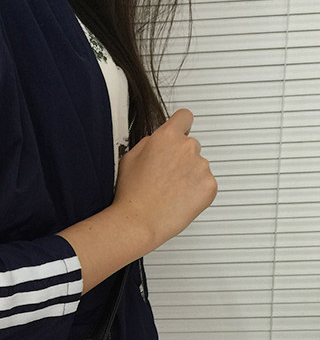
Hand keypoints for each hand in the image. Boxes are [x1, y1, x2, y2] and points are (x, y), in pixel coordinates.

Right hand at [111, 108, 217, 250]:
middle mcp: (187, 148)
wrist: (139, 222)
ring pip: (199, 166)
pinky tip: (179, 199)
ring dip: (189, 175)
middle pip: (191, 145)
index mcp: (167, 137)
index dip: (181, 126)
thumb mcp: (130, 158)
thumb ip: (149, 143)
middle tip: (166, 176)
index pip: (185, 117)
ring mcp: (201, 167)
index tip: (180, 133)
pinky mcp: (209, 186)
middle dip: (181, 157)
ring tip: (170, 192)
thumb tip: (158, 142)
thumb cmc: (132, 194)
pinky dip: (196, 191)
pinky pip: (206, 184)